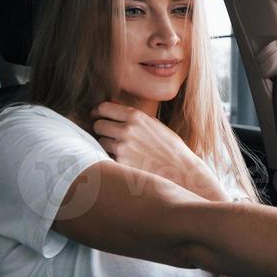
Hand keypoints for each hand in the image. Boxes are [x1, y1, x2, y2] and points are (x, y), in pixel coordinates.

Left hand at [90, 102, 221, 198]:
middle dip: (101, 129)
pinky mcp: (121, 163)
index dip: (97, 112)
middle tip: (107, 133)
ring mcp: (122, 147)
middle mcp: (127, 130)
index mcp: (135, 116)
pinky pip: (107, 156)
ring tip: (120, 148)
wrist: (179, 168)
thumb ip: (133, 118)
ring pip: (100, 142)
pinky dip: (112, 157)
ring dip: (106, 144)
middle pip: (98, 125)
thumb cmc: (169, 146)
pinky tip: (124, 159)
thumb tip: (113, 113)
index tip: (96, 115)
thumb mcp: (153, 123)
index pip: (104, 108)